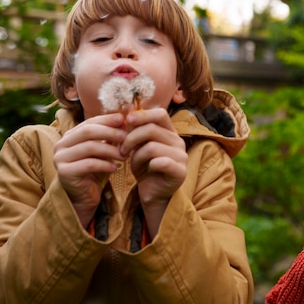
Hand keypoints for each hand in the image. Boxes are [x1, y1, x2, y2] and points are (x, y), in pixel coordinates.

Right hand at [53, 113, 126, 227]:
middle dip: (110, 132)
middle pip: (88, 131)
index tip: (123, 120)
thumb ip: (109, 136)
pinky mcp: (64, 172)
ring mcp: (60, 158)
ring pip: (89, 147)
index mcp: (69, 136)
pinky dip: (105, 165)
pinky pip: (89, 164)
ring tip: (124, 155)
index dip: (107, 120)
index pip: (89, 122)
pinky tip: (116, 168)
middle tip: (126, 138)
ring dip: (111, 150)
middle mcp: (61, 144)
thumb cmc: (94, 171)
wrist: (82, 197)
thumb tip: (123, 119)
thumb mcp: (102, 151)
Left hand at [120, 108, 187, 236]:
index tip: (126, 121)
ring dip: (136, 156)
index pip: (160, 113)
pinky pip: (161, 162)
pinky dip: (149, 165)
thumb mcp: (138, 146)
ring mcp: (182, 156)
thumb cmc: (145, 168)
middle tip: (122, 150)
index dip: (142, 115)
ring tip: (132, 163)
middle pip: (152, 129)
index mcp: (170, 132)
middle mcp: (178, 141)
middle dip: (131, 138)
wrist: (153, 193)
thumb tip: (127, 109)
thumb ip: (136, 130)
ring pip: (152, 146)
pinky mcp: (180, 172)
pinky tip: (146, 170)